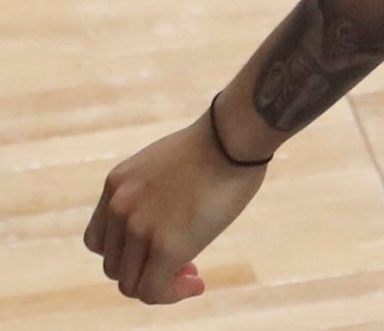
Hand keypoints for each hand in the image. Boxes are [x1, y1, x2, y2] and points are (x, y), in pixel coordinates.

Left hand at [83, 111, 266, 303]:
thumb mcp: (167, 165)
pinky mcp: (166, 246)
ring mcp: (139, 227)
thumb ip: (154, 194)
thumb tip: (168, 222)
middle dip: (146, 269)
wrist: (235, 134)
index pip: (101, 240)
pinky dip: (171, 294)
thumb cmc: (218, 143)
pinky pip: (153, 290)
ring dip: (161, 284)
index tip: (159, 249)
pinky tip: (195, 285)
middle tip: (184, 264)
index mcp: (117, 185)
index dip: (128, 253)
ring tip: (192, 276)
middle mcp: (119, 207)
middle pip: (115, 265)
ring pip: (132, 283)